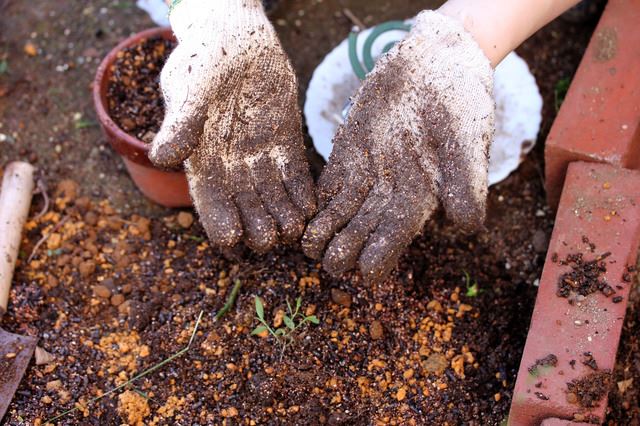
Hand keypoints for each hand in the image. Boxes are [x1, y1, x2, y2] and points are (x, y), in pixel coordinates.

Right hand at [150, 0, 314, 250]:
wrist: (236, 35)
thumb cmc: (203, 58)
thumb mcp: (189, 88)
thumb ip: (181, 123)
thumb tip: (161, 157)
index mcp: (202, 160)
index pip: (211, 204)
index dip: (221, 224)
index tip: (233, 239)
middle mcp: (232, 165)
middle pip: (246, 209)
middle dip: (258, 228)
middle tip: (272, 237)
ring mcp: (260, 155)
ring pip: (273, 198)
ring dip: (284, 217)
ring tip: (295, 229)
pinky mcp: (285, 141)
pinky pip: (294, 174)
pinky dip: (302, 193)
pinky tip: (310, 207)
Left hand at [302, 11, 494, 280]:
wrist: (435, 62)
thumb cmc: (458, 100)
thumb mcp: (469, 136)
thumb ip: (466, 179)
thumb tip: (467, 224)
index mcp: (421, 195)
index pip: (398, 234)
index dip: (383, 254)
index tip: (367, 272)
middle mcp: (392, 191)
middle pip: (365, 230)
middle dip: (346, 250)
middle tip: (329, 264)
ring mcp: (369, 174)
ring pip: (343, 213)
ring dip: (326, 233)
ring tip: (308, 249)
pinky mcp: (349, 155)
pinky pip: (330, 185)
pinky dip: (318, 203)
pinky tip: (303, 217)